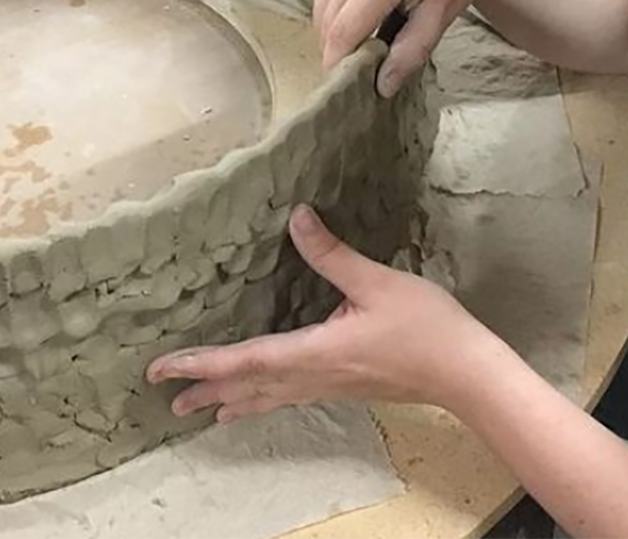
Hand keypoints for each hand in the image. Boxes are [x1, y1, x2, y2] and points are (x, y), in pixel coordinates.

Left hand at [146, 206, 505, 422]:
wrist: (464, 372)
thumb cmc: (426, 327)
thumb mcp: (378, 281)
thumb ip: (333, 254)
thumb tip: (297, 217)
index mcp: (316, 352)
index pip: (246, 359)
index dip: (201, 364)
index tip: (163, 369)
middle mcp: (315, 376)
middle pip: (249, 386)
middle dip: (206, 388)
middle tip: (165, 396)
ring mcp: (329, 386)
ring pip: (267, 397)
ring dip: (230, 400)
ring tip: (200, 410)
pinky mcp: (343, 387)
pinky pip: (288, 397)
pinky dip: (261, 400)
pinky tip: (259, 402)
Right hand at [315, 0, 514, 96]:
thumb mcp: (442, 13)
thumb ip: (411, 52)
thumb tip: (382, 87)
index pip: (342, 33)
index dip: (338, 66)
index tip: (346, 90)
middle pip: (326, 24)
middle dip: (338, 53)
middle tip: (364, 71)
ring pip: (320, 11)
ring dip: (335, 35)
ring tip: (366, 43)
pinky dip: (334, 14)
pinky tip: (361, 18)